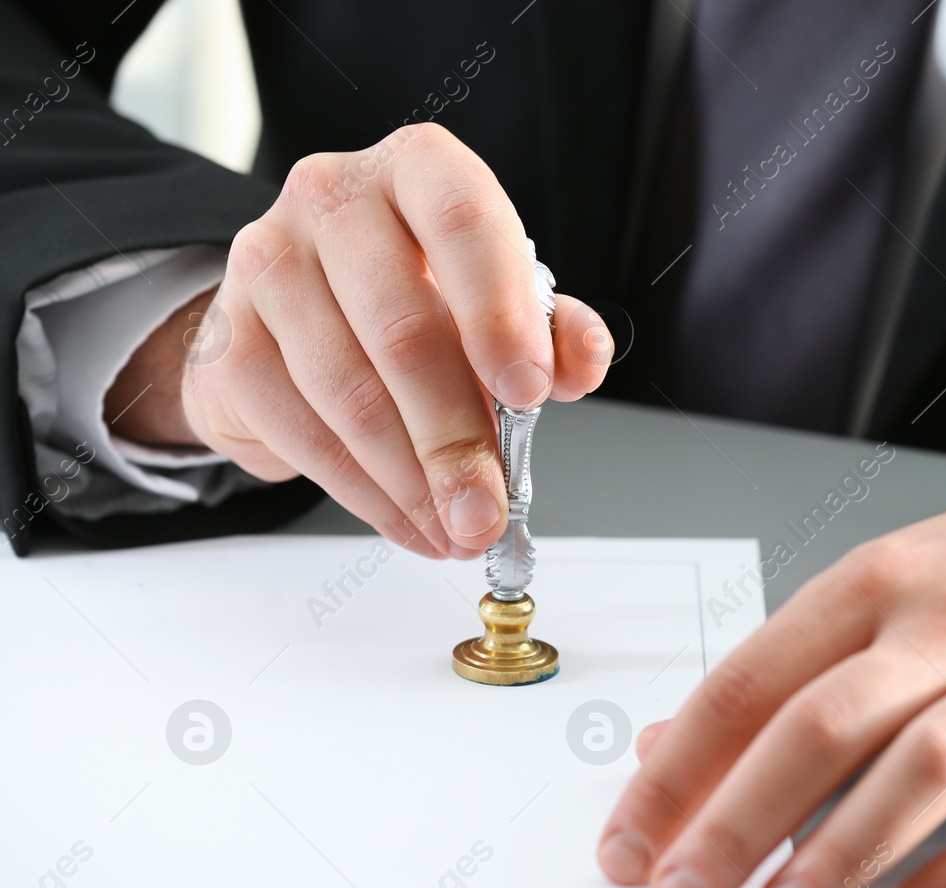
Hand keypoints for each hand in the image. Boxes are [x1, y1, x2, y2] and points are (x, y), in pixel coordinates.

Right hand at [104, 124, 613, 558]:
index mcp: (419, 170)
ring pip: (350, 393)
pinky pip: (303, 432)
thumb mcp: (500, 297)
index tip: (527, 391)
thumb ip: (553, 329)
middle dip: (455, 437)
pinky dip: (366, 494)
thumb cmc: (419, 294)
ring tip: (458, 528)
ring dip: (413, 481)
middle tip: (488, 506)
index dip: (498, 311)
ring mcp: (268, 264)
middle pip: (402, 329)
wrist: (303, 312)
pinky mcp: (231, 338)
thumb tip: (582, 360)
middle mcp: (334, 199)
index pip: (462, 223)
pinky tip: (409, 520)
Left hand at [597, 450, 945, 887]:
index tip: (631, 839)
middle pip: (822, 726)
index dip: (679, 769)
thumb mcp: (892, 582)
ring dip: (844, 849)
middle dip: (737, 819)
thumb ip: (788, 667)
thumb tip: (675, 747)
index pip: (752, 680)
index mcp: (880, 582)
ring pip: (925, 766)